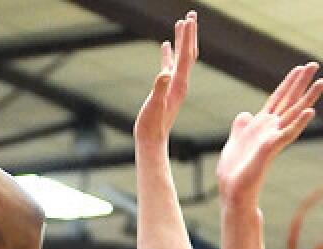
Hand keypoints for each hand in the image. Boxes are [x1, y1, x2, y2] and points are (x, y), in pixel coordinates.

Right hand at [134, 11, 196, 145]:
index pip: (185, 55)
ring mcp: (174, 85)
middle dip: (190, 33)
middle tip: (191, 14)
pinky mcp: (166, 88)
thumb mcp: (153, 107)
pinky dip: (169, 53)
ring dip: (182, 40)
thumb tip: (163, 73)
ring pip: (181, 57)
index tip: (187, 19)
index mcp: (178, 84)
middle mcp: (180, 82)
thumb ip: (159, 89)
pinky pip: (170, 65)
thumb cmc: (151, 126)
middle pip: (189, 52)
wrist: (152, 141)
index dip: (186, 37)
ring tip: (181, 23)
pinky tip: (165, 46)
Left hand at [216, 62, 322, 201]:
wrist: (233, 191)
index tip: (299, 68)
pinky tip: (310, 112)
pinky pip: (287, 133)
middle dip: (301, 83)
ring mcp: (272, 138)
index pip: (277, 99)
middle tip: (314, 63)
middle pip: (288, 101)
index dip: (287, 84)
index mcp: (260, 126)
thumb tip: (244, 114)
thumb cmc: (235, 170)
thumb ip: (241, 127)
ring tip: (322, 82)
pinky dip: (299, 122)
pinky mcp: (270, 148)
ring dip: (308, 98)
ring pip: (293, 114)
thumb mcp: (234, 141)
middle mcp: (270, 129)